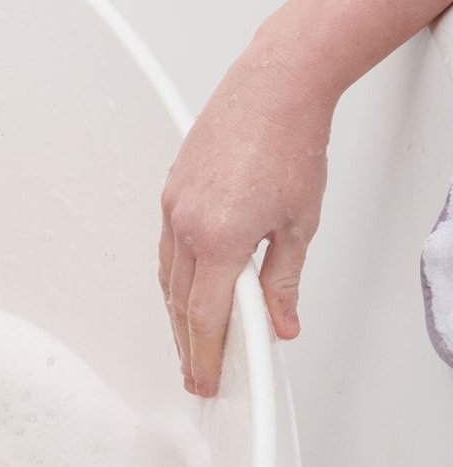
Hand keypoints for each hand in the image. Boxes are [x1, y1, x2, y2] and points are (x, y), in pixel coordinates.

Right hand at [159, 48, 334, 395]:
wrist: (275, 86)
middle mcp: (187, 226)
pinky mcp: (171, 192)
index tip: (206, 380)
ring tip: (191, 339)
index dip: (206, 357)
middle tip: (196, 372)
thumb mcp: (300, 223)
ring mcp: (173, 207)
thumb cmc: (289, 142)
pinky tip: (187, 287)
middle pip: (180, 304)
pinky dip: (175, 277)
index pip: (206, 317)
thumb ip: (283, 281)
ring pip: (168, 278)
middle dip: (188, 345)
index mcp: (221, 238)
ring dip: (178, 314)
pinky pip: (166, 248)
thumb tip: (280, 323)